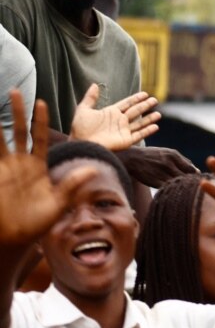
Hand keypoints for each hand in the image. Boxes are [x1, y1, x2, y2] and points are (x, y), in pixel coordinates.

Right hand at [0, 91, 95, 248]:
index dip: (40, 120)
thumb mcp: (59, 203)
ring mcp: (4, 168)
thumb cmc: (38, 222)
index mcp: (38, 166)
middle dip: (18, 112)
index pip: (41, 137)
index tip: (41, 102)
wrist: (16, 237)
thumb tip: (92, 168)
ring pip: (0, 139)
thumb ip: (72, 185)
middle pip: (19, 131)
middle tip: (16, 90)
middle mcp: (20, 163)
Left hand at [69, 84, 160, 150]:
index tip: (145, 94)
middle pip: (135, 111)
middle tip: (154, 100)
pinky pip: (139, 135)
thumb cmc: (80, 128)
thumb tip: (94, 84)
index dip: (136, 99)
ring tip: (158, 114)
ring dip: (149, 118)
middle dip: (145, 106)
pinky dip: (147, 131)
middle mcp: (119, 121)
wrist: (81, 143)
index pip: (127, 104)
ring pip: (140, 123)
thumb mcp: (83, 109)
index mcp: (111, 113)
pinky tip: (156, 126)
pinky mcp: (125, 141)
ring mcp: (123, 131)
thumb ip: (90, 98)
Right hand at [116, 146, 196, 187]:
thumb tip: (196, 170)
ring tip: (182, 190)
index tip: (196, 181)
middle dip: (190, 183)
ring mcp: (161, 173)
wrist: (132, 158)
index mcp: (173, 155)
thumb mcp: (167, 152)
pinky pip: (168, 189)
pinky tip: (172, 192)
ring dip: (182, 188)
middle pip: (187, 178)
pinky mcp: (155, 182)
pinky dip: (172, 191)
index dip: (195, 177)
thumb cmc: (152, 156)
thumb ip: (183, 161)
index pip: (191, 169)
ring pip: (178, 184)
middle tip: (191, 188)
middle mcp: (168, 163)